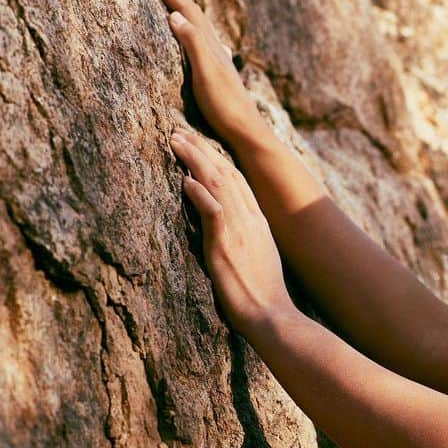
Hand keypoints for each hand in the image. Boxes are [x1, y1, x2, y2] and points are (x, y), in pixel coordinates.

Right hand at [151, 0, 263, 145]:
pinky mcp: (220, 77)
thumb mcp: (206, 74)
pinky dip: (193, 36)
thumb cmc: (225, 106)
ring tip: (169, 9)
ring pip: (200, 31)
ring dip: (184, 16)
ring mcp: (220, 64)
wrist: (247, 132)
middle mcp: (218, 51)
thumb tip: (176, 16)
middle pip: (195, 17)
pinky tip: (198, 43)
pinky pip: (203, 47)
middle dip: (174, 0)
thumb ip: (193, 45)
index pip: (189, 12)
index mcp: (212, 47)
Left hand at [171, 128, 295, 335]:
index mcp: (258, 223)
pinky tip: (185, 180)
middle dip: (202, 150)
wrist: (272, 316)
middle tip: (179, 132)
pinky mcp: (226, 246)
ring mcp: (240, 231)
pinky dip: (200, 194)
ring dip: (195, 161)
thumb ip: (241, 239)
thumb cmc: (263, 296)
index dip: (217, 159)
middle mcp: (250, 220)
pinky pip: (213, 212)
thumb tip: (222, 230)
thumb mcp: (256, 259)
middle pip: (226, 174)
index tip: (199, 144)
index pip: (238, 181)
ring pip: (218, 185)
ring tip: (175, 143)